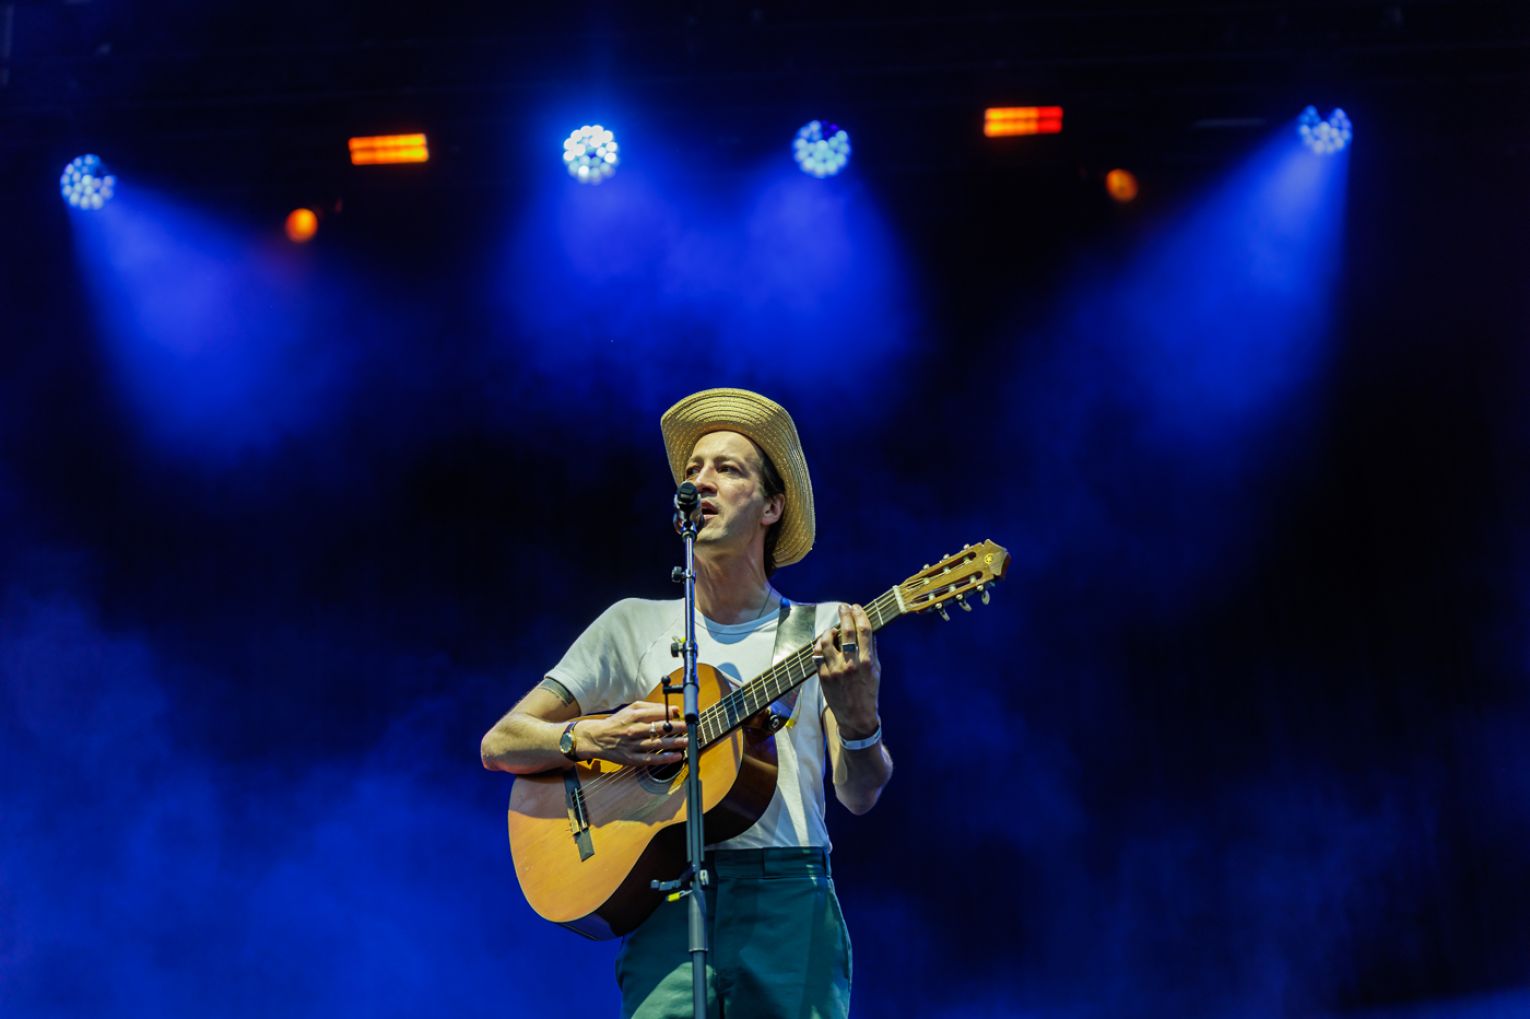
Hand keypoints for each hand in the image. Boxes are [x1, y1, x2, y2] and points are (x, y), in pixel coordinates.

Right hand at [584, 701, 687, 765]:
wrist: (597, 738)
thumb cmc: (617, 722)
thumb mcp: (632, 709)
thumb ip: (653, 707)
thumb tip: (674, 710)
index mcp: (635, 715)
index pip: (659, 713)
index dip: (674, 715)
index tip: (685, 716)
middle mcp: (634, 729)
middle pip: (661, 728)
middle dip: (678, 728)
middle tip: (690, 728)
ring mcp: (633, 745)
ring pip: (658, 744)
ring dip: (675, 743)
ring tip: (688, 741)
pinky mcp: (632, 758)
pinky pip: (652, 758)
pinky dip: (666, 758)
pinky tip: (677, 756)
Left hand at [814, 603, 880, 739]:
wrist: (857, 717)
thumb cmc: (869, 693)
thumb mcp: (877, 671)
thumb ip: (872, 650)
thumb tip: (869, 630)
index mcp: (867, 662)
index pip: (864, 630)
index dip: (860, 615)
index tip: (857, 607)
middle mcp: (850, 664)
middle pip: (846, 631)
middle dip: (844, 615)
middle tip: (843, 607)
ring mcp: (835, 670)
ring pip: (827, 641)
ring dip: (829, 631)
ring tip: (832, 629)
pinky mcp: (823, 677)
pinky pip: (817, 655)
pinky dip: (819, 645)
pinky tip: (823, 643)